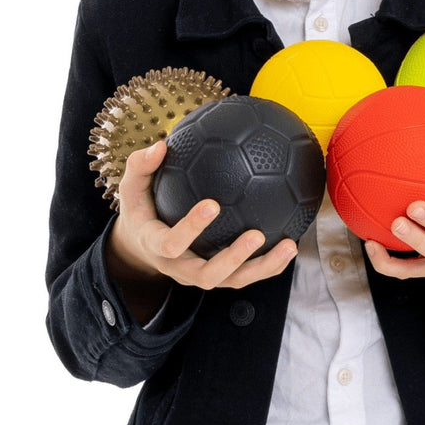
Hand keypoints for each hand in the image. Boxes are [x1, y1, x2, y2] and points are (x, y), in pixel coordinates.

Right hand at [107, 140, 298, 292]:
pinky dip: (270, 265)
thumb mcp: (132, 188)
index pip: (172, 243)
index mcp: (157, 246)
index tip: (212, 204)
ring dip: (262, 267)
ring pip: (233, 281)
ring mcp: (200, 276)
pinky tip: (292, 244)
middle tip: (257, 235)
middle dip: (233, 258)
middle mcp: (180, 268)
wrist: (142, 246)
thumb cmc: (142, 209)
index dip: (191, 228)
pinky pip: (246, 276)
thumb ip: (141, 166)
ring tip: (289, 246)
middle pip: (207, 275)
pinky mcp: (220, 277)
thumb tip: (162, 143)